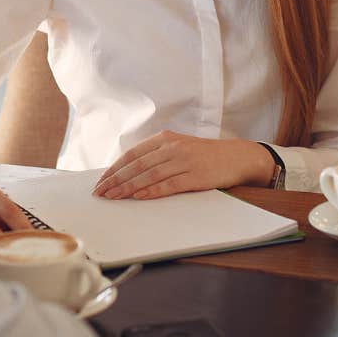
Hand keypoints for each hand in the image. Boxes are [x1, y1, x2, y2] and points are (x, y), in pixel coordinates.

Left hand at [91, 132, 273, 199]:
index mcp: (164, 139)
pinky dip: (151, 191)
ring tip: (114, 197)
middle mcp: (172, 148)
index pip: (132, 154)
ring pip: (149, 176)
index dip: (114, 169)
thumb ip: (155, 156)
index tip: (101, 181)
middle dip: (116, 180)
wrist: (236, 156)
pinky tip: (138, 197)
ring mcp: (184, 161)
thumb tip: (128, 172)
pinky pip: (168, 185)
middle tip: (101, 192)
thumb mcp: (177, 147)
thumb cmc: (203, 155)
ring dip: (128, 188)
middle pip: (137, 166)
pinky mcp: (195, 177)